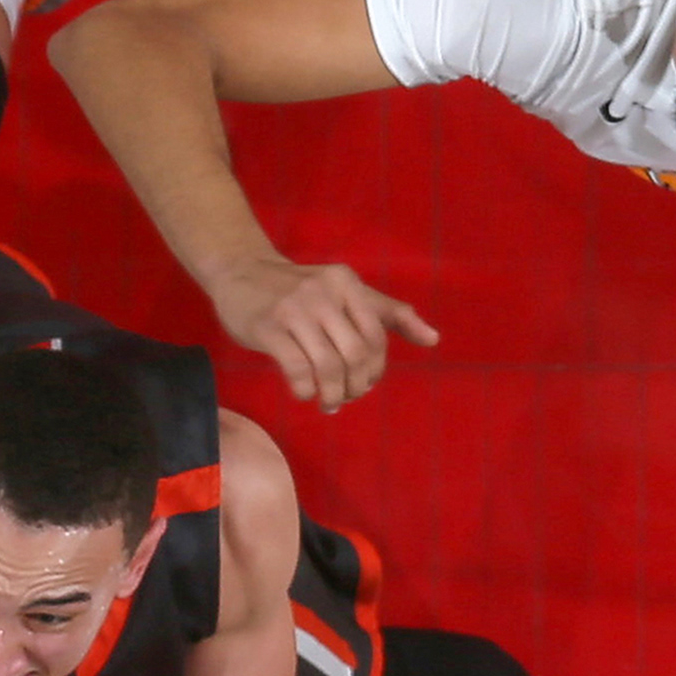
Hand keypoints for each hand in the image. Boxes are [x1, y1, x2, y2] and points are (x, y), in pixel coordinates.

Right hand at [209, 251, 437, 409]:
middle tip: (346, 397)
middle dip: (356, 386)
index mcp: (348, 283)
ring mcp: (295, 309)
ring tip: (329, 403)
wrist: (241, 272)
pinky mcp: (268, 327)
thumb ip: (389, 314)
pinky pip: (296, 369)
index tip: (363, 384)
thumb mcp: (346, 292)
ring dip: (333, 394)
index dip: (374, 370)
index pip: (376, 336)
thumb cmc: (298, 289)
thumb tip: (434, 339)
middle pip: (356, 354)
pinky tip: (304, 393)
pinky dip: (305, 389)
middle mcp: (325, 293)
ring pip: (328, 365)